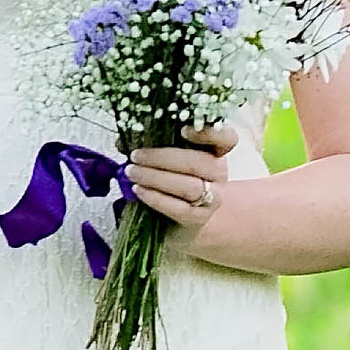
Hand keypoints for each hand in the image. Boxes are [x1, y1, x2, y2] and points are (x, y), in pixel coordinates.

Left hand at [126, 121, 237, 239]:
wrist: (180, 219)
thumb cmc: (171, 180)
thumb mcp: (166, 158)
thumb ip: (153, 144)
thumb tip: (123, 140)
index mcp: (215, 150)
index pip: (226, 138)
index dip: (209, 133)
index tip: (183, 130)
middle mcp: (218, 172)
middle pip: (198, 162)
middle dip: (162, 158)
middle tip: (136, 156)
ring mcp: (213, 197)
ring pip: (189, 186)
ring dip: (156, 178)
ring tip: (132, 172)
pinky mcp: (199, 217)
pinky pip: (179, 208)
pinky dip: (156, 198)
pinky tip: (139, 190)